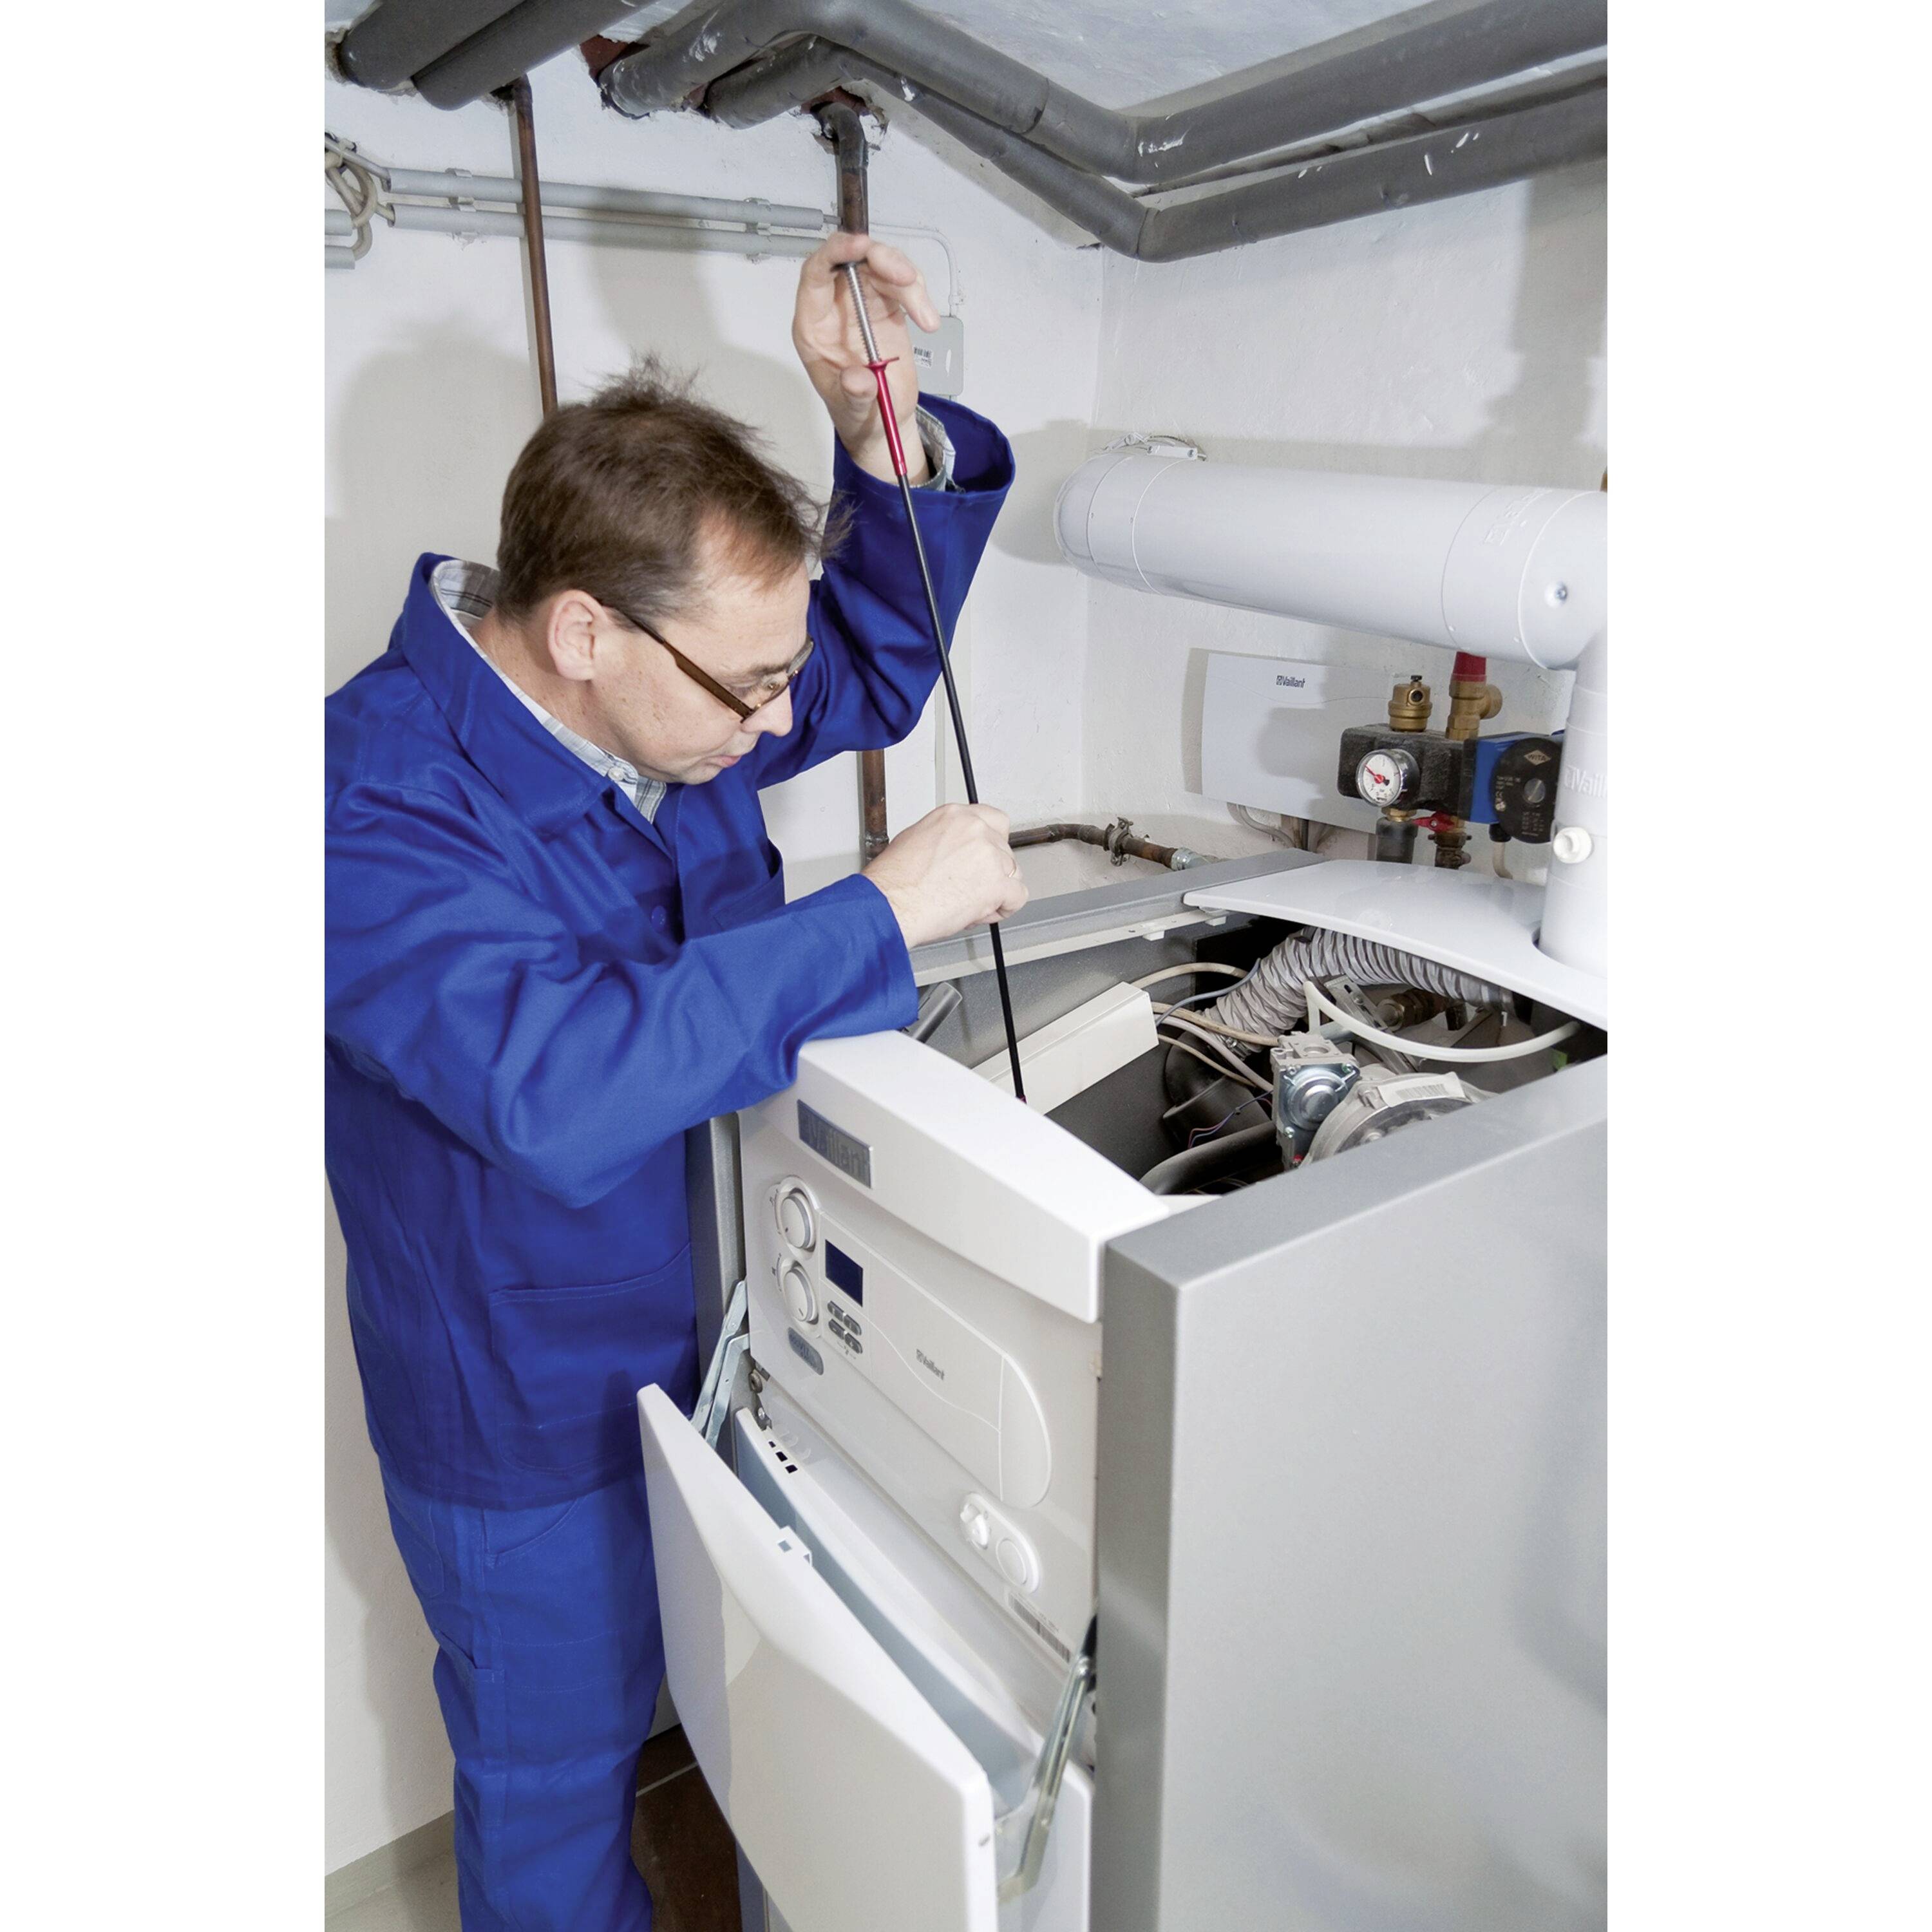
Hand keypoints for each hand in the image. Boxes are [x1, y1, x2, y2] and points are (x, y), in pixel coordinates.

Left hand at [792, 232, 938, 483]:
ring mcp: (862, 303)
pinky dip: (918, 294)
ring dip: (906, 278)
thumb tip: (858, 380)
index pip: (816, 274)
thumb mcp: (853, 410)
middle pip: (852, 260)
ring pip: (880, 266)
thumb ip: (854, 394)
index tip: (860, 247)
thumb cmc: (858, 414)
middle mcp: (835, 306)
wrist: (881, 423)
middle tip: (906, 277)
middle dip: (880, 259)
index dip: (835, 253)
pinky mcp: (886, 306)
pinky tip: (928, 321)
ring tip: (925, 316)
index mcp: (814, 325)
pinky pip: (901, 283)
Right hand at [863, 804, 1028, 949]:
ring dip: (997, 891)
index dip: (993, 842)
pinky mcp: (997, 884)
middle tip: (970, 887)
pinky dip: (1004, 908)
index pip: (993, 821)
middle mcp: (975, 830)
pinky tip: (983, 912)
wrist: (891, 904)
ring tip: (968, 902)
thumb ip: (944, 839)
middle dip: (992, 871)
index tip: (987, 855)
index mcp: (955, 817)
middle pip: (1004, 850)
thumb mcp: (914, 840)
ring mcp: (989, 856)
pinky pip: (1018, 897)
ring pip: (1012, 873)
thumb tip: (953, 849)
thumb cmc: (894, 881)